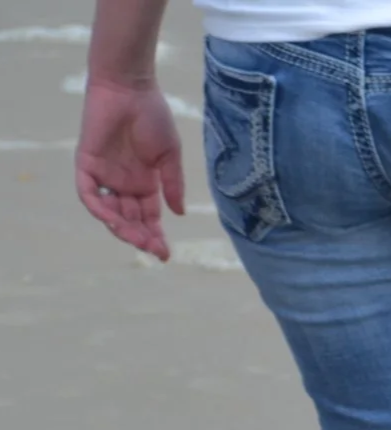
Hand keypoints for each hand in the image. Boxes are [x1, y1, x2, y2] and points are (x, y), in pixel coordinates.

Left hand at [76, 75, 185, 259]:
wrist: (130, 88)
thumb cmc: (153, 116)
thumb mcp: (170, 155)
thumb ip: (172, 184)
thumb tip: (179, 213)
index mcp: (145, 182)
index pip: (149, 217)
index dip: (156, 236)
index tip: (165, 254)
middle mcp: (124, 183)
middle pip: (129, 219)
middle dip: (140, 236)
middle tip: (152, 248)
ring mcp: (105, 175)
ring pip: (109, 211)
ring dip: (121, 227)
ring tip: (136, 237)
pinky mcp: (87, 164)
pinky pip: (89, 192)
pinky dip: (98, 207)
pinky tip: (111, 219)